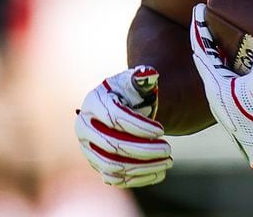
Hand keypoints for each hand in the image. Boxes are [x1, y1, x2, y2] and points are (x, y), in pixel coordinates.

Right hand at [74, 66, 172, 187]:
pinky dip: (137, 178)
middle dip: (143, 150)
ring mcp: (88, 148)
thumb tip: (149, 74)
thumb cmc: (130, 92)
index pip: (115, 118)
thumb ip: (143, 77)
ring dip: (142, 167)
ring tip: (167, 162)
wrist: (122, 106)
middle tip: (168, 149)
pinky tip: (159, 173)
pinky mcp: (96, 164)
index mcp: (93, 102)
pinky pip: (115, 178)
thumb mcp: (135, 81)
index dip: (139, 126)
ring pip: (113, 166)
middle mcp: (84, 127)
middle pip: (113, 145)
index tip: (162, 130)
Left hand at [190, 4, 252, 196]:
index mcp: (215, 84)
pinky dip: (226, 65)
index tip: (197, 7)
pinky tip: (237, 64)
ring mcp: (223, 102)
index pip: (201, 48)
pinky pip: (225, 79)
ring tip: (219, 36)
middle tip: (206, 17)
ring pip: (214, 69)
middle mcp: (214, 93)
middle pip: (204, 57)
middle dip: (204, 36)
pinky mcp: (234, 109)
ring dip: (215, 51)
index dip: (199, 26)